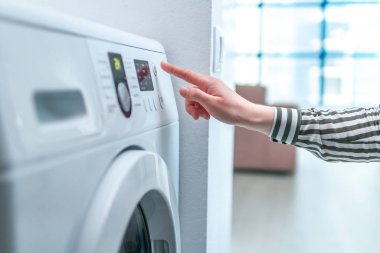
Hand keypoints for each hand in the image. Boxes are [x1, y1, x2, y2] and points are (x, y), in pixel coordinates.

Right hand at [160, 62, 274, 133]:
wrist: (245, 115)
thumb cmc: (232, 110)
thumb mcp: (210, 104)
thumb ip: (195, 96)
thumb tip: (182, 90)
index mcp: (208, 83)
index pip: (186, 74)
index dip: (173, 70)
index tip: (164, 65)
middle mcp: (209, 84)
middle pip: (189, 92)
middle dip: (190, 104)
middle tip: (196, 114)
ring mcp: (211, 90)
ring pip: (194, 98)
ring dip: (196, 108)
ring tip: (204, 115)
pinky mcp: (213, 96)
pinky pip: (201, 101)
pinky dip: (201, 109)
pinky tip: (207, 114)